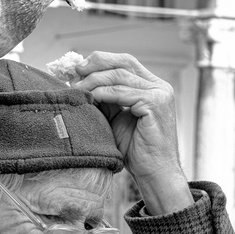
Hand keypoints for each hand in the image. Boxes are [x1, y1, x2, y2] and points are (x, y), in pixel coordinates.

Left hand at [72, 51, 192, 214]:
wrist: (153, 172)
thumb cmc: (135, 150)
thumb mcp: (116, 118)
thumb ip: (105, 99)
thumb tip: (80, 83)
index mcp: (152, 86)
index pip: (125, 62)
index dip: (100, 61)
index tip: (77, 67)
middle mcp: (159, 86)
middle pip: (124, 62)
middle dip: (96, 64)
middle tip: (74, 71)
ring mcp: (160, 93)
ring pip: (120, 76)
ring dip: (94, 80)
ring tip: (76, 88)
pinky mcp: (155, 103)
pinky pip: (122, 92)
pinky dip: (102, 93)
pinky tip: (90, 99)